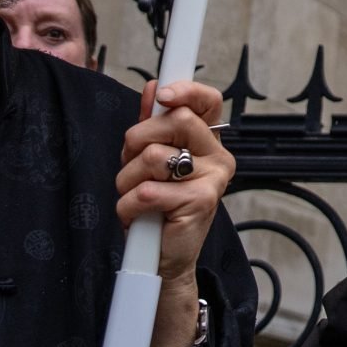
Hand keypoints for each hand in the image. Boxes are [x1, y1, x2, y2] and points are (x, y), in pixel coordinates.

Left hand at [116, 80, 233, 286]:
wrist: (165, 258)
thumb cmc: (158, 208)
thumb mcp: (150, 161)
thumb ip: (153, 124)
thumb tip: (153, 88)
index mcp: (208, 142)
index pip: (208, 101)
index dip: (186, 90)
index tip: (163, 95)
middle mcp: (218, 157)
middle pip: (176, 120)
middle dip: (137, 140)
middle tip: (132, 164)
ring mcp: (213, 179)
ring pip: (155, 156)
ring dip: (128, 179)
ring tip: (135, 196)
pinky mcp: (201, 201)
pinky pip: (149, 190)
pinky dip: (130, 205)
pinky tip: (138, 215)